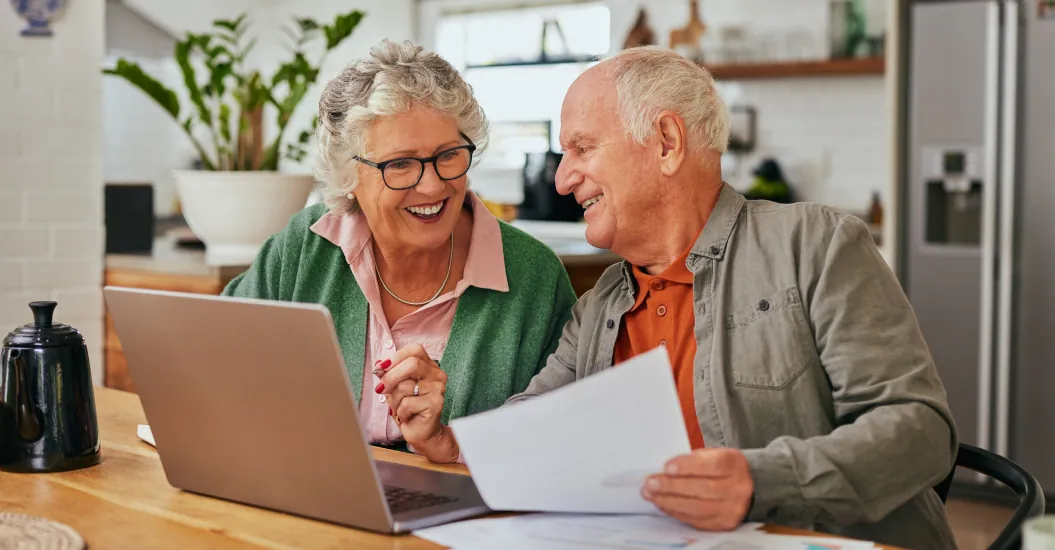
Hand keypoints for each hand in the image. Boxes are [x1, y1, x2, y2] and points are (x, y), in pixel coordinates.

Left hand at [375, 344, 458, 462]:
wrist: (422, 432)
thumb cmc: (409, 408)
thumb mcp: (396, 387)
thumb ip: (390, 374)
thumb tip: (379, 366)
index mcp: (429, 366)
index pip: (415, 350)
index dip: (397, 357)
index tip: (381, 367)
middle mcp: (437, 375)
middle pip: (412, 364)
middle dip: (391, 377)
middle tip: (380, 389)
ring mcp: (438, 389)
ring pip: (405, 386)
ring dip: (395, 400)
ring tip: (399, 409)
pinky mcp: (436, 404)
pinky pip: (408, 403)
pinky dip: (401, 412)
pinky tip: (406, 416)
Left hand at [641, 448, 753, 531]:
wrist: (745, 488)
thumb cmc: (721, 468)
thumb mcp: (711, 455)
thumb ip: (692, 460)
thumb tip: (663, 470)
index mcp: (734, 464)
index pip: (712, 465)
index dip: (688, 467)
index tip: (667, 467)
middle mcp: (737, 488)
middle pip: (703, 489)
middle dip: (672, 486)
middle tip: (651, 483)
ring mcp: (732, 509)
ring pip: (698, 507)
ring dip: (670, 501)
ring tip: (651, 495)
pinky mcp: (723, 523)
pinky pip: (696, 520)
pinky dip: (676, 511)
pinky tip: (663, 504)